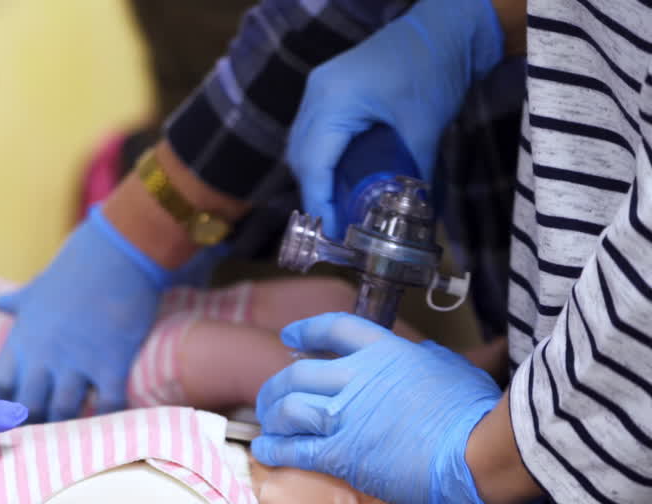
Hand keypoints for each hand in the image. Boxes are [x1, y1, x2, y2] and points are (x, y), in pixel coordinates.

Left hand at [0, 206, 169, 421]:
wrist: (118, 253)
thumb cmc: (76, 268)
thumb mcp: (37, 287)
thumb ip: (17, 303)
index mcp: (22, 337)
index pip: (1, 385)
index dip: (3, 405)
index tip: (11, 415)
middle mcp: (44, 354)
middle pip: (29, 406)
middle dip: (34, 423)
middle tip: (42, 436)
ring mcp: (77, 361)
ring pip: (64, 411)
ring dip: (67, 425)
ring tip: (71, 436)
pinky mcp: (111, 363)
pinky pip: (106, 404)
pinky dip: (107, 418)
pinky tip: (108, 424)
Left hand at [251, 313, 520, 503]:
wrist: (475, 454)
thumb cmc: (474, 412)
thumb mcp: (452, 368)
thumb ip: (428, 358)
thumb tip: (422, 352)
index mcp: (385, 351)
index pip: (334, 328)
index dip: (307, 331)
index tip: (291, 338)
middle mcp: (356, 378)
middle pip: (298, 374)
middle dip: (277, 385)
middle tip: (271, 396)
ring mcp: (344, 416)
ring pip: (288, 409)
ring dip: (272, 416)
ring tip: (268, 424)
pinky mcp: (340, 454)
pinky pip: (295, 449)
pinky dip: (275, 448)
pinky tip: (266, 449)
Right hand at [286, 0, 503, 236]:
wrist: (446, 26)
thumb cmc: (435, 69)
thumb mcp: (425, 127)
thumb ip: (415, 174)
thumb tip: (419, 218)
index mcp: (333, 101)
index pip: (313, 164)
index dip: (319, 202)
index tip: (331, 234)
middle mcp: (316, 94)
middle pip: (300, 157)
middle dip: (314, 195)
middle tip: (334, 228)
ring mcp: (318, 89)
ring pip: (302, 146)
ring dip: (315, 179)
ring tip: (335, 209)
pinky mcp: (328, 89)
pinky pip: (312, 132)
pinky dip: (320, 160)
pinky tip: (335, 179)